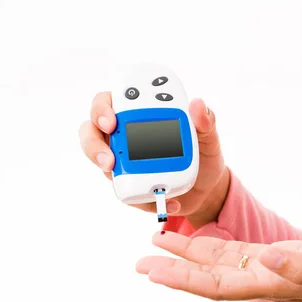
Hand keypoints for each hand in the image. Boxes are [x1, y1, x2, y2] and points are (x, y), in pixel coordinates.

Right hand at [78, 93, 229, 228]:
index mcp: (140, 112)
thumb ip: (205, 121)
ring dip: (105, 170)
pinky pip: (125, 192)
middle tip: (109, 158)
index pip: (111, 101)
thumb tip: (197, 103)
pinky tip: (166, 201)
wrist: (207, 188)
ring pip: (99, 160)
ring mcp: (123, 159)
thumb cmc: (203, 153)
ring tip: (124, 180)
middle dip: (92, 143)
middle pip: (92, 130)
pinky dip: (143, 199)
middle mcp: (125, 133)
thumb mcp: (209, 137)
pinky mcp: (130, 184)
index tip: (111, 120)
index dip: (103, 108)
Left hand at [136, 232, 301, 301]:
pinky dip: (213, 246)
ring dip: (188, 255)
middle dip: (174, 268)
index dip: (183, 279)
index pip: (216, 284)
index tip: (154, 272)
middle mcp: (263, 277)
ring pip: (218, 262)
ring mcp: (268, 267)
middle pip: (208, 275)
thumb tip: (266, 259)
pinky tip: (199, 239)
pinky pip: (235, 252)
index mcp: (271, 282)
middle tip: (141, 261)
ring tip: (160, 242)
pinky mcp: (276, 257)